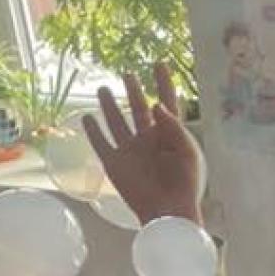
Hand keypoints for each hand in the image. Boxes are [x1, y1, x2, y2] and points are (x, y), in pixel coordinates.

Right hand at [84, 65, 207, 226]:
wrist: (168, 212)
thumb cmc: (184, 184)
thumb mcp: (187, 152)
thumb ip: (174, 127)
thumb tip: (157, 105)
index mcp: (169, 135)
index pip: (166, 102)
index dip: (164, 83)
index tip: (159, 63)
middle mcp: (149, 139)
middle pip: (140, 108)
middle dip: (134, 91)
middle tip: (128, 74)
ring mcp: (131, 150)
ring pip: (117, 122)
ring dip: (110, 106)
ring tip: (101, 89)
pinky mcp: (115, 164)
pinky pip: (101, 143)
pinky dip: (93, 131)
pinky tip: (87, 118)